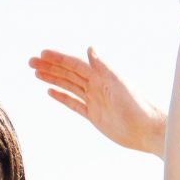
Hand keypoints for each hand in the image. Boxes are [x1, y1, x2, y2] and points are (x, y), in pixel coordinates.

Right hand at [29, 48, 164, 155]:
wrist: (148, 130)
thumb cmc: (138, 106)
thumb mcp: (118, 85)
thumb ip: (103, 67)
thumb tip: (89, 48)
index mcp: (102, 76)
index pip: (75, 64)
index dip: (58, 58)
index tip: (41, 53)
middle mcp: (97, 86)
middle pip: (69, 73)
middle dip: (50, 67)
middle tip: (30, 61)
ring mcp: (95, 100)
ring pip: (69, 86)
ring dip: (53, 79)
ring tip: (36, 73)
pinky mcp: (94, 115)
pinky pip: (74, 103)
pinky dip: (62, 97)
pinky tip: (51, 92)